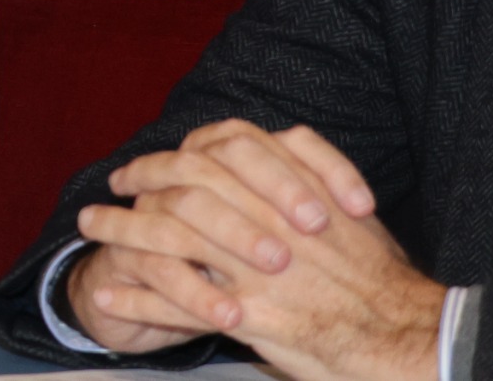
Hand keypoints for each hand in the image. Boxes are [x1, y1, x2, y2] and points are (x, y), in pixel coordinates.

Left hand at [71, 122, 439, 380]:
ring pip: (167, 241)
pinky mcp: (248, 316)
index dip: (168, 159)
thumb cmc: (382, 279)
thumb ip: (309, 179)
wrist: (404, 335)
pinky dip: (136, 301)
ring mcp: (252, 269)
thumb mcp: (350, 213)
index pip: (212, 156)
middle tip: (104, 194)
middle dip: (134, 188)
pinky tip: (107, 300)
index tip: (139, 169)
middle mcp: (263, 221)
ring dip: (120, 234)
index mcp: (287, 192)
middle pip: (179, 190)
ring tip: (89, 233)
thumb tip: (281, 156)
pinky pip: (176, 304)